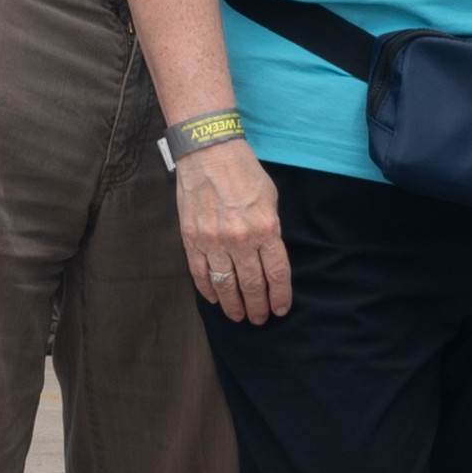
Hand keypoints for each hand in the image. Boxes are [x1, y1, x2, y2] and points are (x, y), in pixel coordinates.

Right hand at [173, 139, 289, 324]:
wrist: (208, 153)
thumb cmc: (243, 172)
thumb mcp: (270, 199)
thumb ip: (271, 229)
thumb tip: (269, 256)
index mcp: (265, 228)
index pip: (276, 273)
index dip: (279, 296)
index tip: (280, 309)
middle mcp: (240, 239)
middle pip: (251, 284)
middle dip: (257, 306)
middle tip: (259, 319)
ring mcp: (213, 240)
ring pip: (225, 284)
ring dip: (232, 305)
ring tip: (238, 316)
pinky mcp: (192, 238)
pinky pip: (200, 272)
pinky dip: (207, 289)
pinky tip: (214, 299)